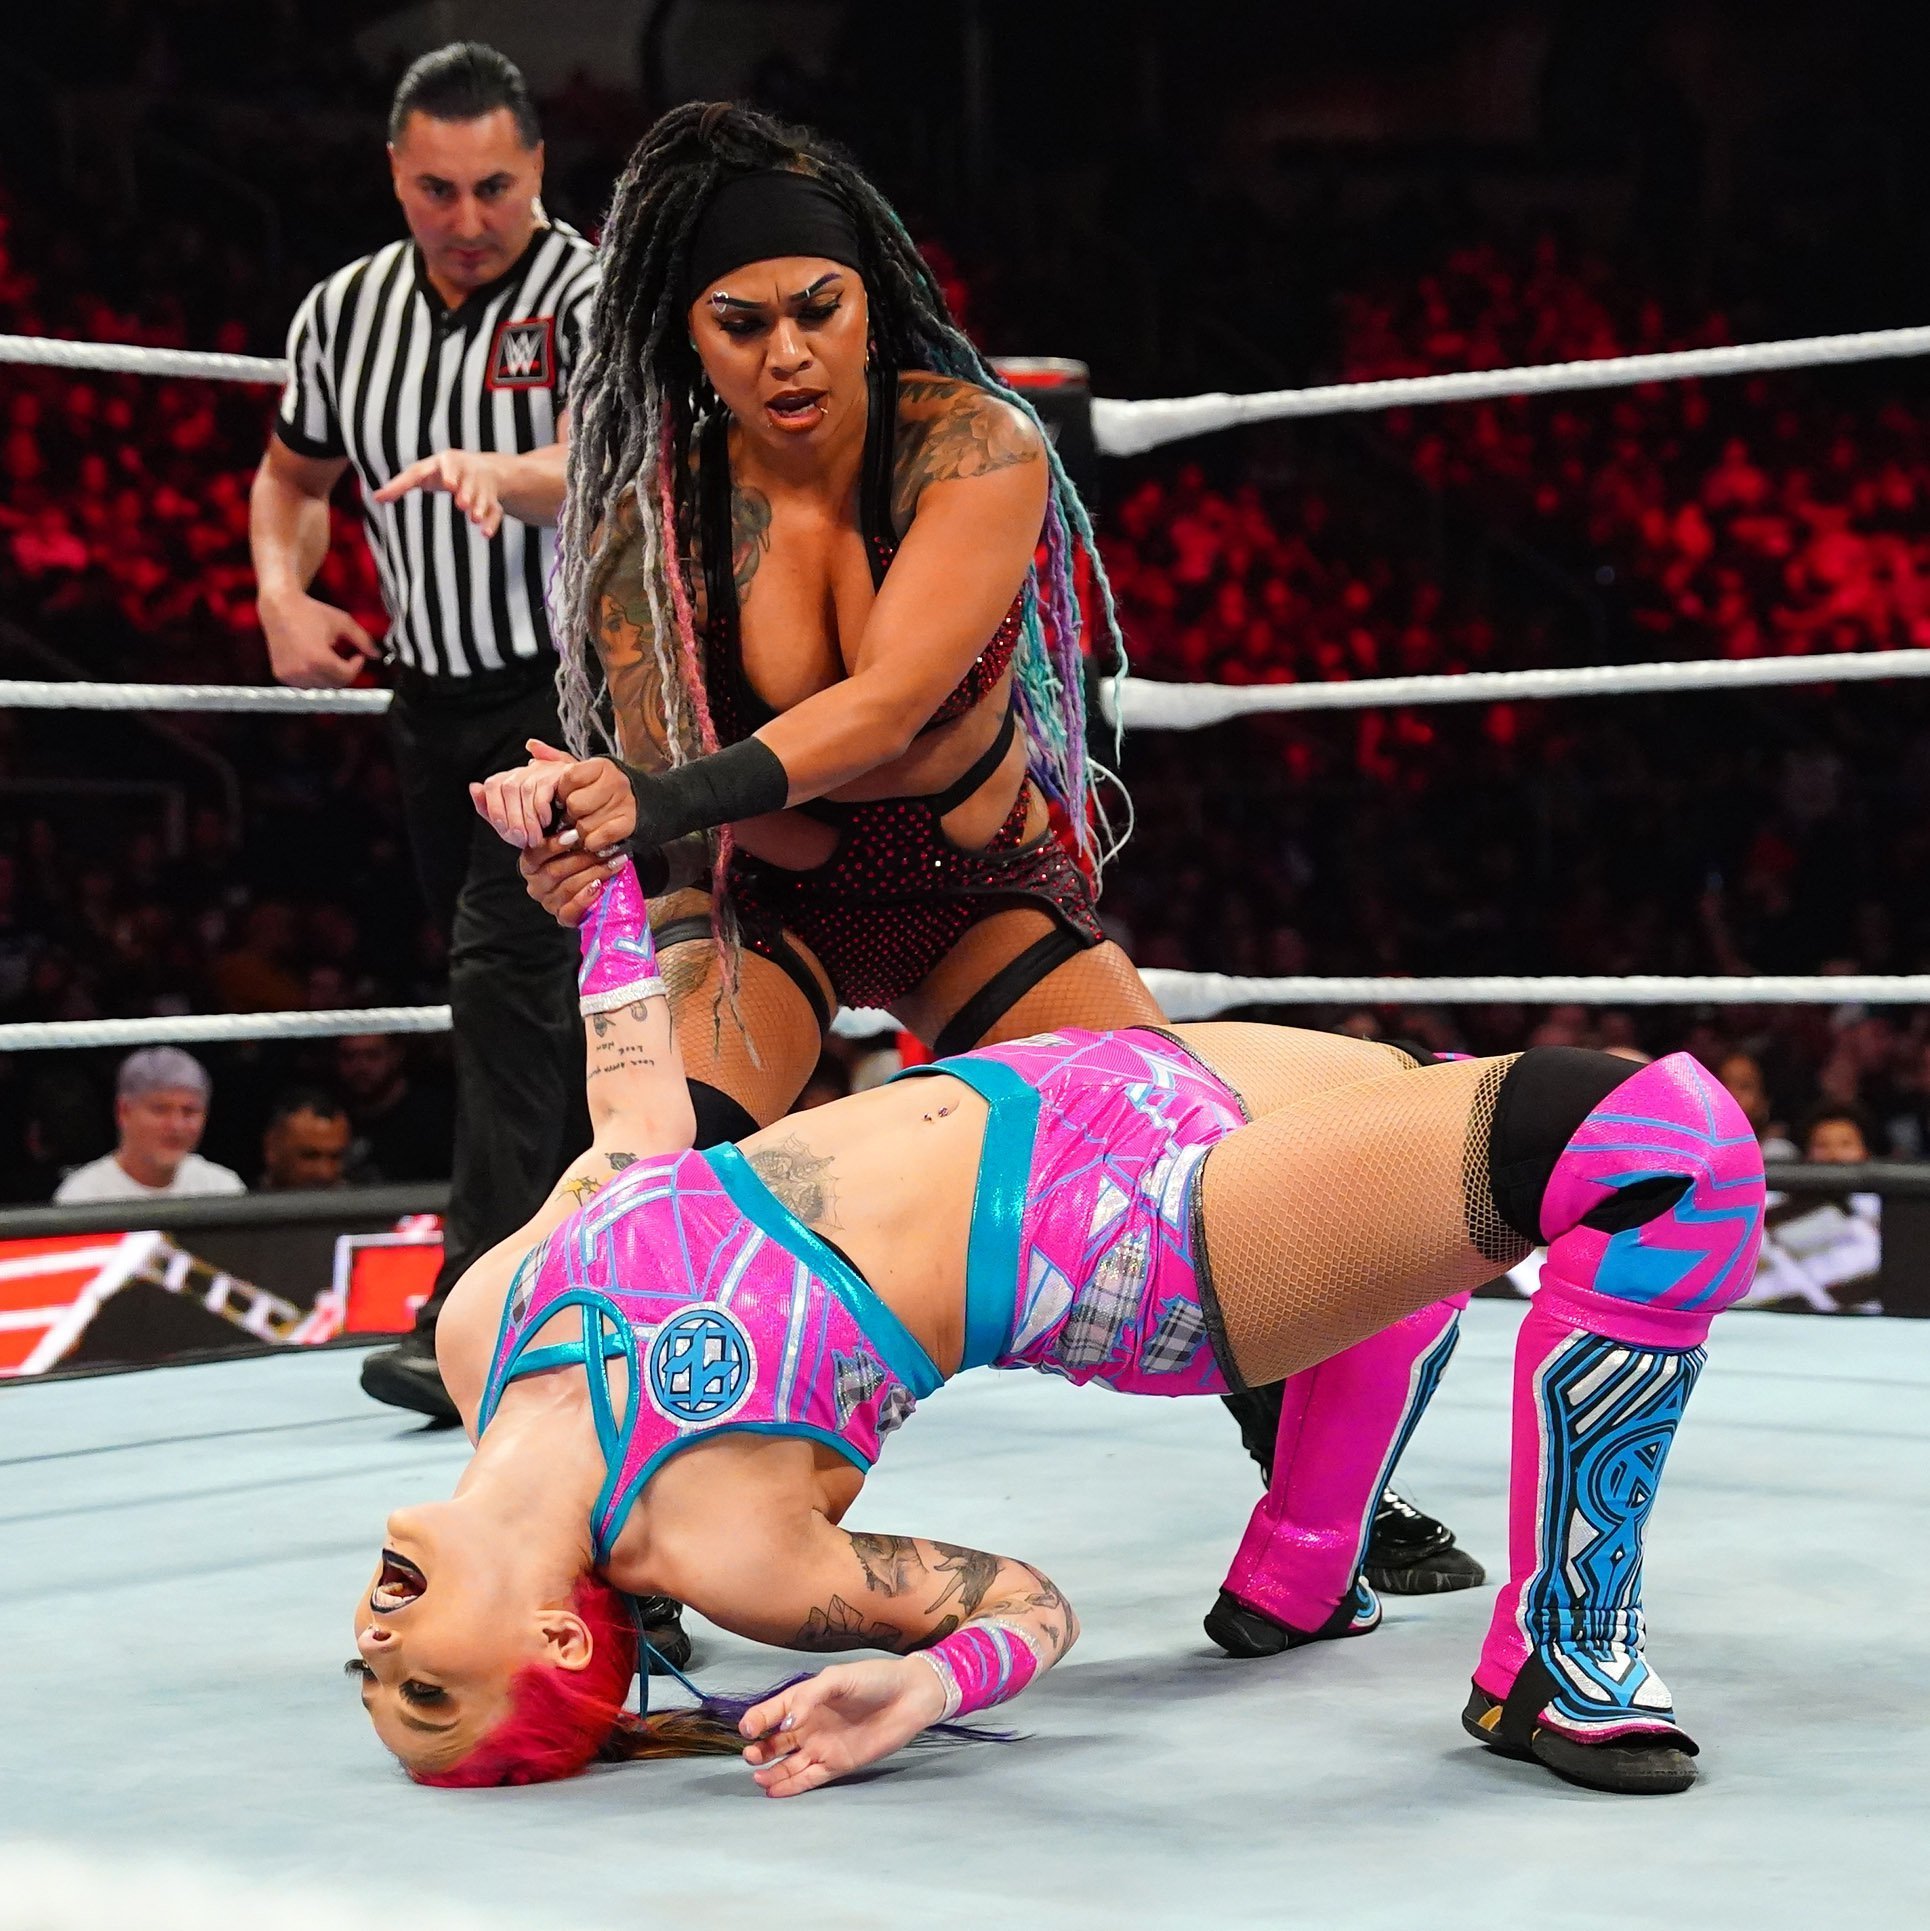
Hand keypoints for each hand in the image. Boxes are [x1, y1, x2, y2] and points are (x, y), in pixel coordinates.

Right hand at [258, 588, 379, 688]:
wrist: (279, 607)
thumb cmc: (311, 612)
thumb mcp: (343, 622)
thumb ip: (363, 640)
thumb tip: (377, 655)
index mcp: (318, 660)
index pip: (347, 675)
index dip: (357, 666)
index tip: (358, 655)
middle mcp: (303, 671)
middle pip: (336, 683)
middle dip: (344, 671)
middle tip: (345, 656)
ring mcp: (290, 675)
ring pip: (321, 686)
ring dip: (329, 675)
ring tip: (328, 655)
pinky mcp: (281, 675)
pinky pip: (306, 683)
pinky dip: (314, 675)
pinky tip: (313, 658)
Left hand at [373, 449, 506, 536]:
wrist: (484, 468)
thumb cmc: (443, 472)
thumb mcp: (423, 472)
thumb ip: (401, 484)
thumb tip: (375, 498)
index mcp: (448, 462)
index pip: (448, 466)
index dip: (450, 474)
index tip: (450, 485)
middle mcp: (467, 471)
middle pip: (469, 481)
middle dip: (466, 492)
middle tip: (461, 504)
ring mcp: (482, 485)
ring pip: (483, 496)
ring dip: (479, 507)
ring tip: (473, 519)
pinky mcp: (494, 499)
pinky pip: (495, 510)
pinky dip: (491, 522)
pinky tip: (485, 534)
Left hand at [471, 739, 573, 848]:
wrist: (586, 811)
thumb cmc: (550, 819)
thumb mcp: (519, 821)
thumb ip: (495, 809)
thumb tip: (473, 787)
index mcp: (512, 778)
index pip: (492, 785)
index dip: (494, 810)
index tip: (507, 834)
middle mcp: (525, 769)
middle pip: (506, 787)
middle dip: (511, 818)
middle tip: (522, 841)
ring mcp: (543, 768)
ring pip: (523, 789)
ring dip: (527, 817)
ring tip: (535, 837)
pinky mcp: (560, 772)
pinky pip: (542, 789)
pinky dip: (541, 809)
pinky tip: (547, 822)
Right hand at [519, 838, 619, 928]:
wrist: (591, 894)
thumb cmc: (579, 861)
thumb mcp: (571, 846)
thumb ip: (569, 837)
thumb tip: (580, 824)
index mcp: (531, 864)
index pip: (536, 853)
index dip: (554, 844)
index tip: (575, 834)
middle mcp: (536, 885)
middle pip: (555, 871)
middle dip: (584, 858)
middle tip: (606, 849)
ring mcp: (549, 902)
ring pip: (568, 887)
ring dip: (594, 873)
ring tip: (614, 863)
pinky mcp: (562, 917)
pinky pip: (571, 910)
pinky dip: (585, 898)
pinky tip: (599, 886)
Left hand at [554, 757, 636, 851]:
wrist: (634, 803)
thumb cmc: (598, 788)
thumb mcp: (578, 772)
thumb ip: (554, 760)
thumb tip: (531, 745)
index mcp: (601, 766)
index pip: (569, 778)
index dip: (561, 791)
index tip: (563, 796)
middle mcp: (616, 781)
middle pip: (575, 804)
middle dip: (569, 814)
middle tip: (573, 815)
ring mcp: (624, 803)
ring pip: (585, 825)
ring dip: (579, 831)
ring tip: (582, 826)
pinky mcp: (629, 823)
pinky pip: (599, 838)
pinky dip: (591, 842)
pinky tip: (592, 838)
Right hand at [739, 1656, 947, 1798]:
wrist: (909, 1697)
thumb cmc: (873, 1679)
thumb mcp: (838, 1678)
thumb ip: (810, 1697)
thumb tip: (785, 1724)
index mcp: (806, 1699)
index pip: (773, 1711)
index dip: (757, 1720)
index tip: (746, 1729)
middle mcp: (809, 1725)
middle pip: (776, 1742)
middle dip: (760, 1750)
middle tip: (751, 1756)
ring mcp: (823, 1746)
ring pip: (789, 1764)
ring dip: (772, 1772)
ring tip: (757, 1778)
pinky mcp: (838, 1764)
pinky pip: (809, 1778)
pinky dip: (791, 1786)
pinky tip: (774, 1791)